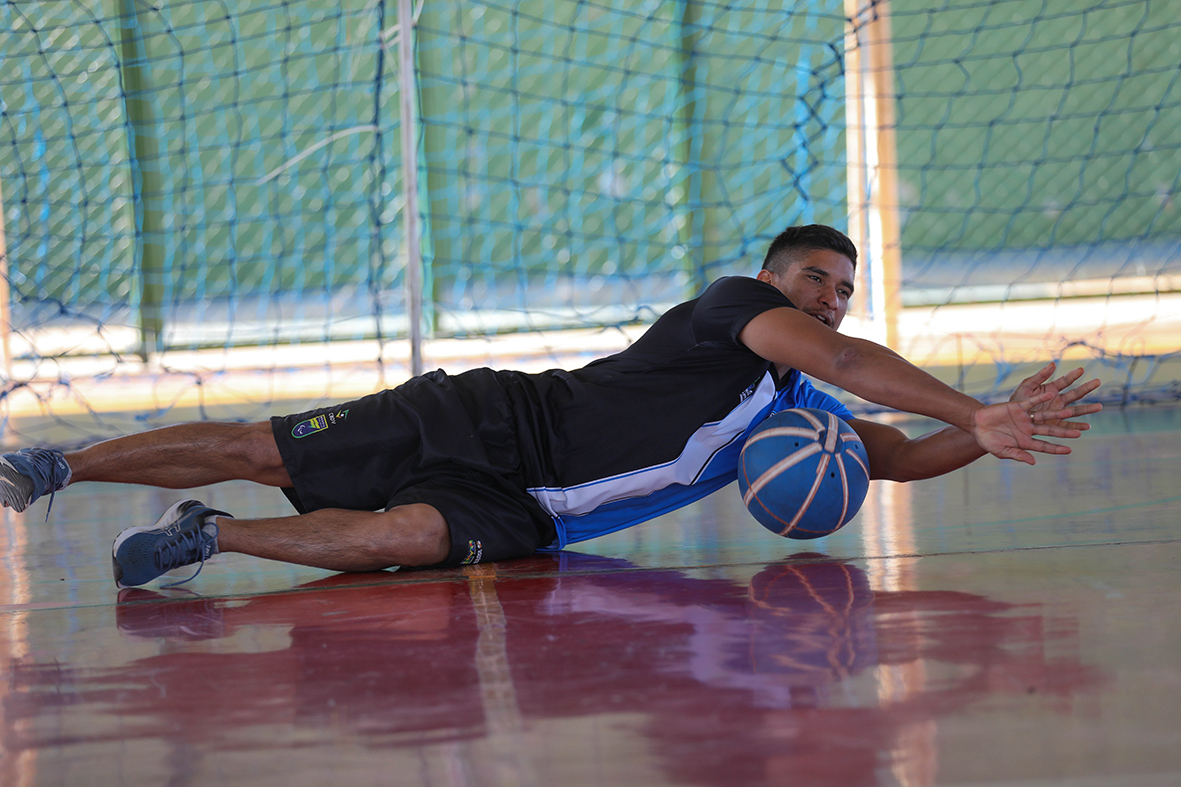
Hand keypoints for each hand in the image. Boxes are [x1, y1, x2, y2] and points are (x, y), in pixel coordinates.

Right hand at [971, 391, 1086, 465]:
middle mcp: (1029, 429)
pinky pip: (1031, 402)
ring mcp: (1025, 418)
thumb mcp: (1002, 451)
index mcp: (1025, 442)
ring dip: (1056, 415)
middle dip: (1063, 433)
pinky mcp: (1018, 406)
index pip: (1044, 446)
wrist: (976, 424)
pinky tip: (1050, 394)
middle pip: (1049, 431)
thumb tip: (1033, 462)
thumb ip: (1018, 455)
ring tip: (1069, 413)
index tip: (1068, 450)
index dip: (1056, 449)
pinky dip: (1040, 398)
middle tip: (1078, 433)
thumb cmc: (988, 440)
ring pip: (1044, 416)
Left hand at [1009, 361, 1102, 430]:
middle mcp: (1058, 400)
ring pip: (1076, 410)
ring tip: (1099, 407)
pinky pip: (1068, 426)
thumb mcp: (1027, 386)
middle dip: (1086, 388)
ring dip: (1087, 409)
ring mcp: (1058, 412)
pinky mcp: (1055, 424)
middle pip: (1075, 394)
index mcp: (1051, 389)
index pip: (1064, 381)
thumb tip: (1053, 363)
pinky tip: (1087, 427)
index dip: (1072, 375)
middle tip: (1098, 381)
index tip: (1081, 369)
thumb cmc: (1018, 399)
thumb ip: (1040, 376)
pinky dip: (1077, 427)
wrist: (1012, 416)